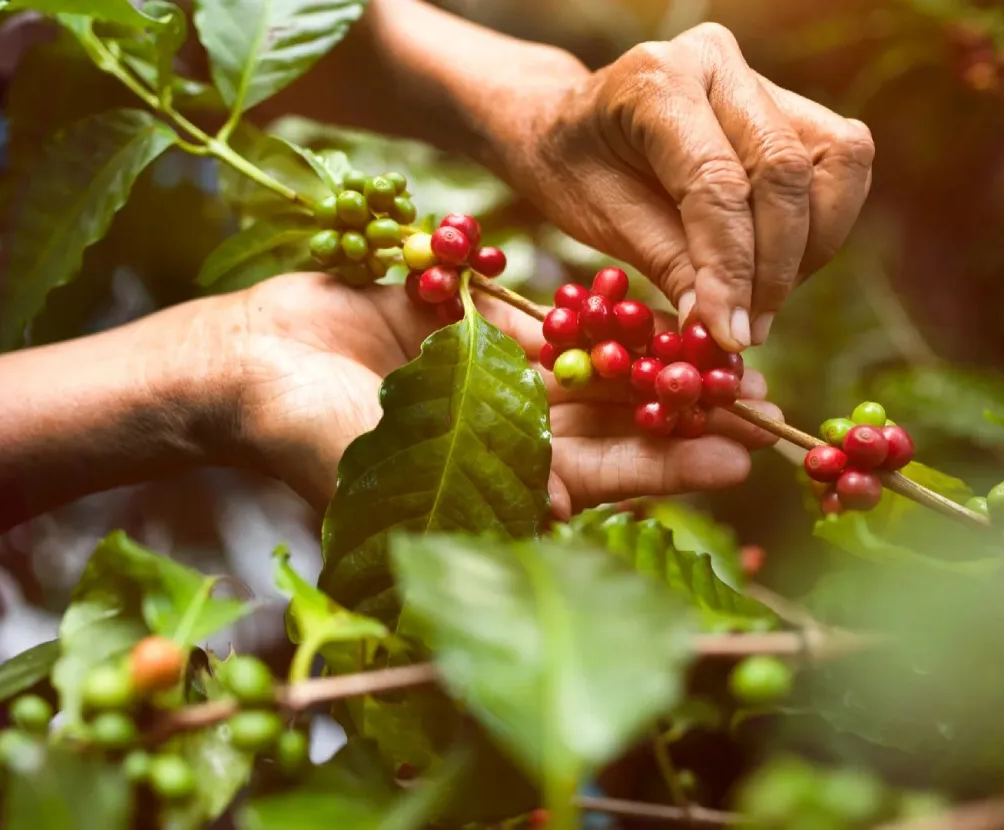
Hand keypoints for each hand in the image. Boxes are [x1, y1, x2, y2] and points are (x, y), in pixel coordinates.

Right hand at [211, 272, 781, 517]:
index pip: (597, 481)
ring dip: (651, 361)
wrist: (244, 362)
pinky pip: (544, 322)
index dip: (667, 468)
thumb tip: (566, 507)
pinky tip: (651, 303)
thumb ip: (474, 481)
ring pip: (587, 372)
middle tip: (759, 399)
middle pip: (609, 426)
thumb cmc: (299, 432)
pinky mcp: (468, 330)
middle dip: (680, 414)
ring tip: (723, 348)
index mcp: (491, 487)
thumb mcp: (388, 466)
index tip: (738, 455)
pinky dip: (593, 315)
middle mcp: (500, 439)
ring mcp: (486, 383)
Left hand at [494, 22, 874, 350]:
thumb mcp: (598, 219)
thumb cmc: (572, 169)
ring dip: (810, 249)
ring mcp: (760, 78)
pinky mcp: (790, 104)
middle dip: (775, 266)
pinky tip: (773, 269)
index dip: (731, 267)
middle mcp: (717, 63)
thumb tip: (724, 330)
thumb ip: (667, 264)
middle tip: (746, 331)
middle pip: (785, 169)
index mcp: (656, 80)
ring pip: (835, 162)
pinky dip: (818, 228)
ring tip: (759, 304)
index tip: (729, 334)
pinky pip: (837, 166)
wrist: (565, 127)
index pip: (716, 183)